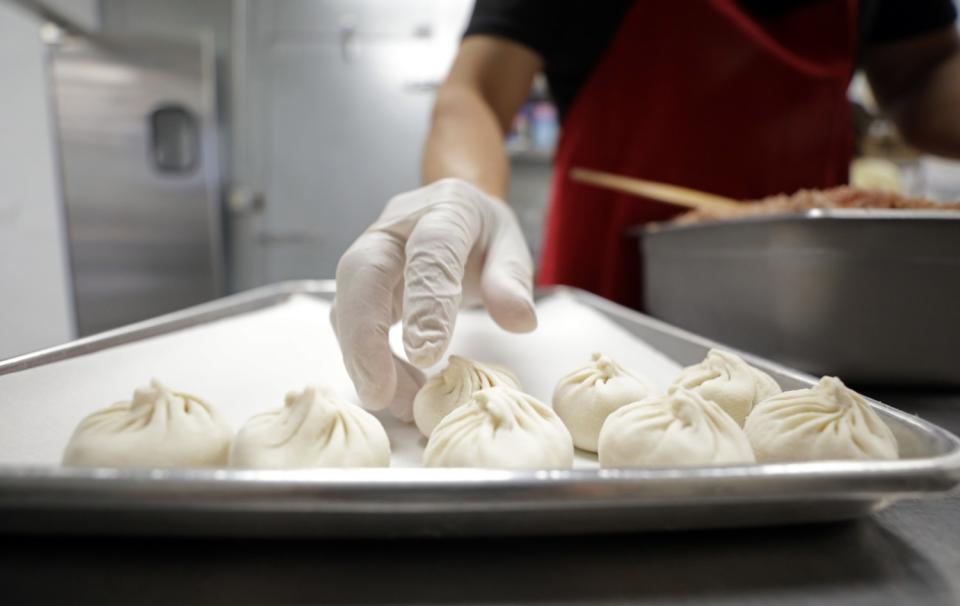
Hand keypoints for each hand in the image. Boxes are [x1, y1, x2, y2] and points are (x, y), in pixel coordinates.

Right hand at [332, 178, 536, 419]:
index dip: (426, 301)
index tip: (427, 354)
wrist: (454, 212)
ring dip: (364, 358)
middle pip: (363, 274)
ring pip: (349, 302)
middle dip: (365, 336)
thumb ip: (512, 279)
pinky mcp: (359, 285)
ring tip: (394, 402)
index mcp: (445, 209)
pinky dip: (369, 361)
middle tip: (379, 391)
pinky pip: (352, 323)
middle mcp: (396, 228)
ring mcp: (370, 254)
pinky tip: (395, 391)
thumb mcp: (511, 245)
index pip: (429, 250)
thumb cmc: (482, 233)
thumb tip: (519, 321)